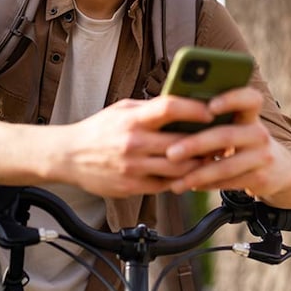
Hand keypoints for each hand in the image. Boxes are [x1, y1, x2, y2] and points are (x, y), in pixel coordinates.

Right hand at [54, 96, 214, 197]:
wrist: (67, 156)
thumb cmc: (98, 130)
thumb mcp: (121, 109)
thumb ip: (150, 108)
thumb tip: (183, 103)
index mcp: (132, 119)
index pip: (170, 108)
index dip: (195, 109)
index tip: (212, 111)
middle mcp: (133, 144)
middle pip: (181, 143)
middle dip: (206, 143)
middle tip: (222, 139)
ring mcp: (133, 168)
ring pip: (178, 169)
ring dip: (199, 165)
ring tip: (210, 158)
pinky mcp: (131, 187)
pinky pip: (165, 185)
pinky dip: (181, 180)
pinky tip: (189, 174)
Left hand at [163, 87, 290, 207]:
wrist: (281, 169)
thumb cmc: (245, 141)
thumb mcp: (240, 125)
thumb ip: (217, 119)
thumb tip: (174, 115)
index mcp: (251, 115)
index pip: (249, 98)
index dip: (231, 99)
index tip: (210, 105)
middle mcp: (259, 133)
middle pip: (226, 136)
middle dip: (195, 145)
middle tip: (170, 153)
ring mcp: (262, 157)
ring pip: (226, 166)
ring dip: (197, 174)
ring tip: (176, 180)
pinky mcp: (260, 179)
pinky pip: (228, 183)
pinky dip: (206, 185)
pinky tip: (188, 185)